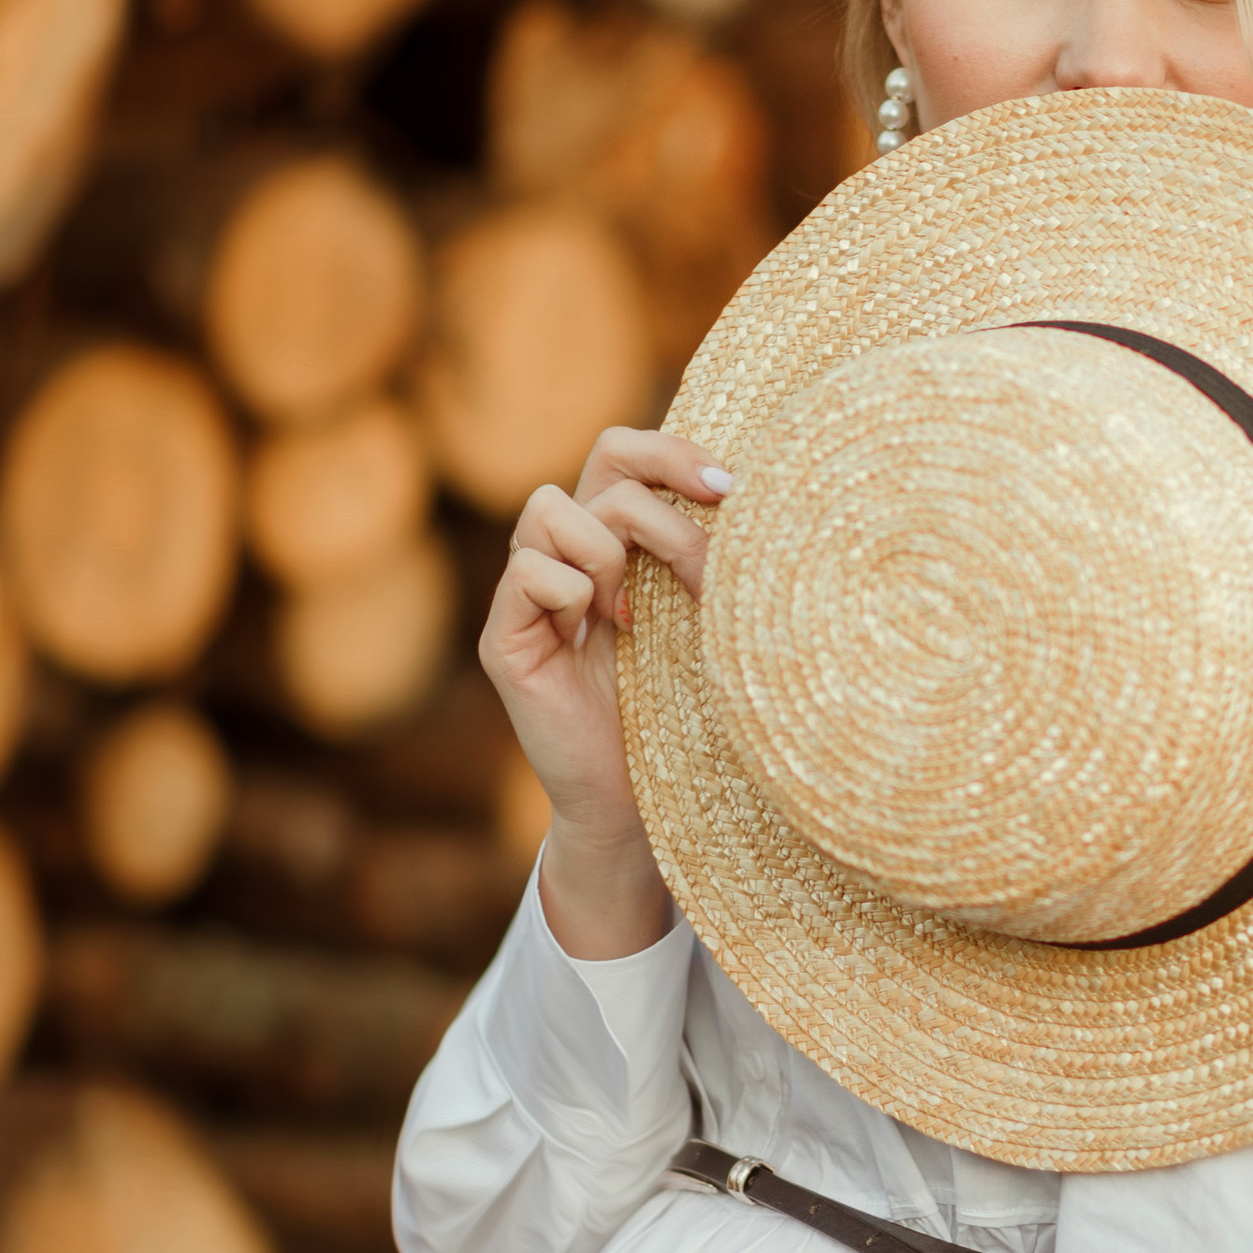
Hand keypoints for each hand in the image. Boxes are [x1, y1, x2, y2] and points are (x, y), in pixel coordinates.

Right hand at [476, 425, 727, 959]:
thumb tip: (748, 497)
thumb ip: (703, 558)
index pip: (626, 451)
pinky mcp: (504, 637)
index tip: (732, 489)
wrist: (638, 801)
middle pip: (601, 455)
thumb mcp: (702, 620)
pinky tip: (598, 639)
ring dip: (610, 552)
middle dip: (663, 493)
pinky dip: (571, 594)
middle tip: (704, 562)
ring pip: (552, 508)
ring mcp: (527, 592)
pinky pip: (529, 573)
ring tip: (634, 614)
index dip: (674, 452)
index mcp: (612, 537)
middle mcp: (566, 550)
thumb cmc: (680, 709)